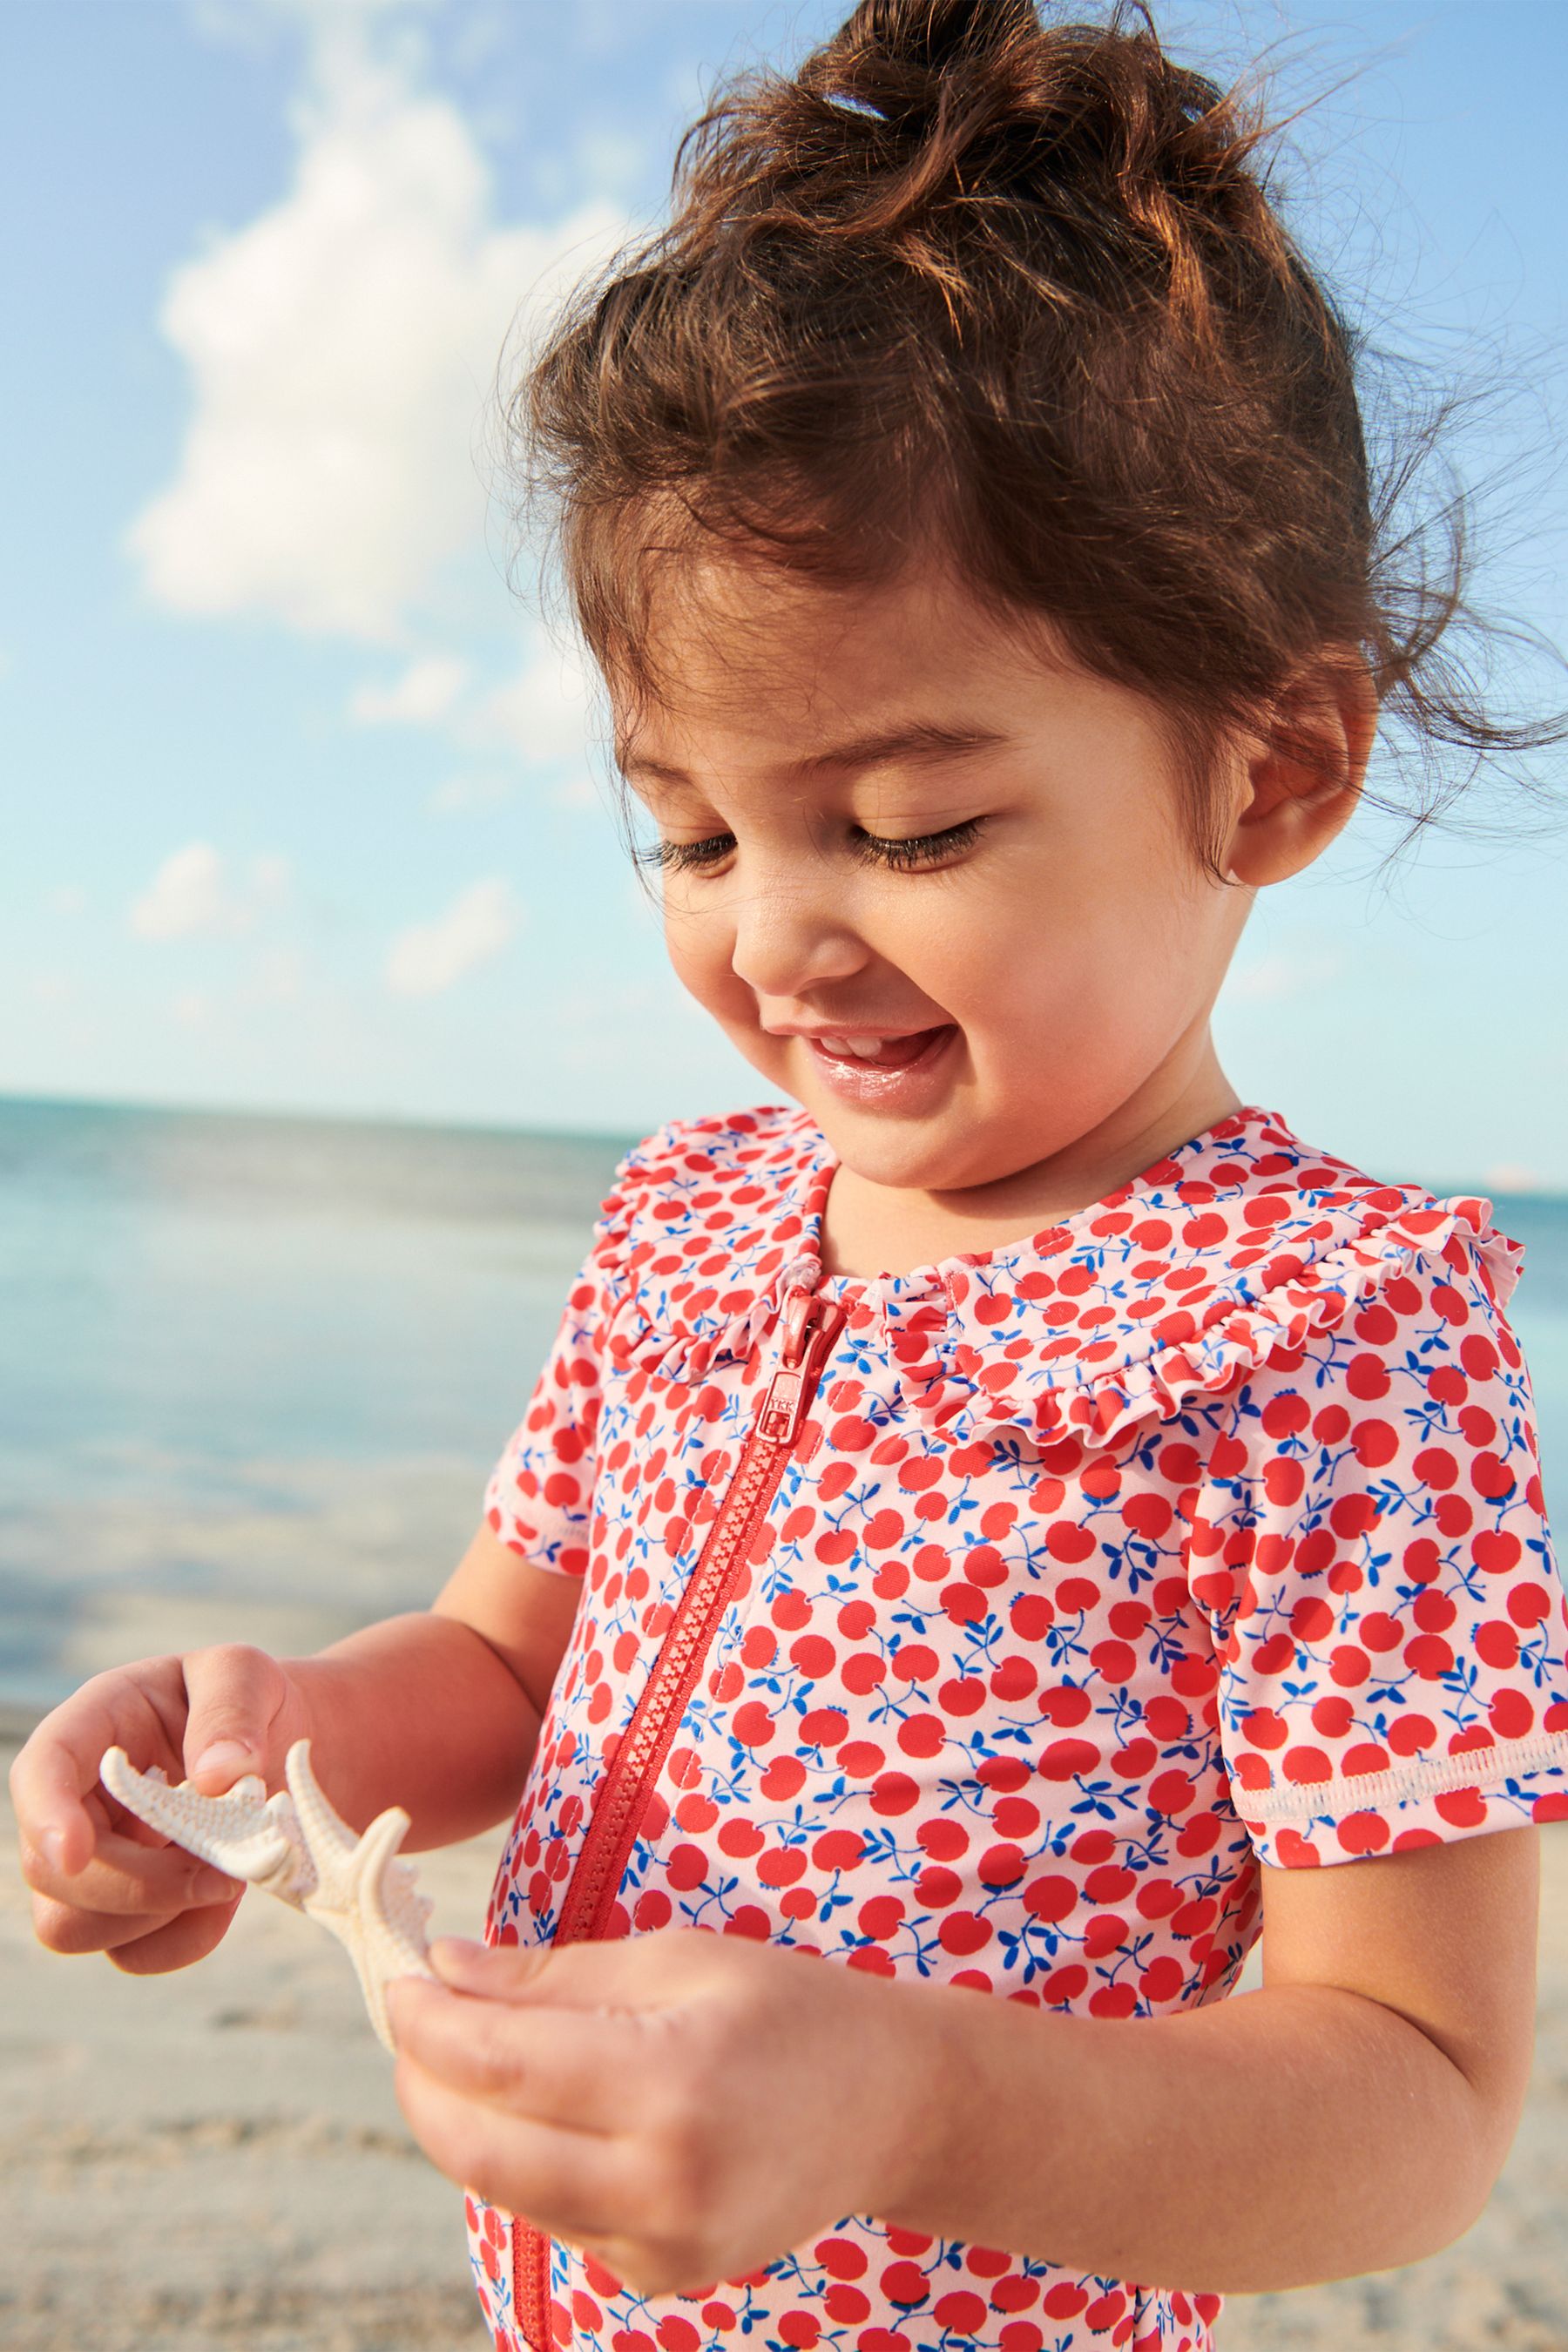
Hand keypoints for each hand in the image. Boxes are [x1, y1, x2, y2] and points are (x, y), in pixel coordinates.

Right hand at [10, 1644, 311, 1974]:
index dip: (46, 1817)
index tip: (76, 1852)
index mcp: (94, 1726)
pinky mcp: (130, 1909)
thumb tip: (215, 1774)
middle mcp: (79, 1800)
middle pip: (51, 1874)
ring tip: (228, 1870)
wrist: (283, 1742)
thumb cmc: (249, 1700)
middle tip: (221, 1869)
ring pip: (75, 1926)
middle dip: (135, 1885)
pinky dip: (186, 1937)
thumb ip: (232, 1710)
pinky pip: (135, 1954)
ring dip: (159, 1915)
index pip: (40, 1773)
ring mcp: (98, 1861)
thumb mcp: (246, 1674)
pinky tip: (225, 1895)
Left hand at [386, 1925, 944, 2301]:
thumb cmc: (784, 2008)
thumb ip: (549, 1977)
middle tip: (409, 2018)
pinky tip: (535, 2106)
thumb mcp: (675, 1959)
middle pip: (477, 2148)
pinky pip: (552, 2214)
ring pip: (504, 2187)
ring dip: (460, 2120)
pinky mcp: (656, 2274)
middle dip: (420, 2080)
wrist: (888, 2108)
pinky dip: (520, 2157)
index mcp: (670, 2085)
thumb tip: (442, 1970)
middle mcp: (660, 2184)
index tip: (397, 1978)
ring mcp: (658, 2246)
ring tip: (459, 2050)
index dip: (427, 2022)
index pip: (499, 2065)